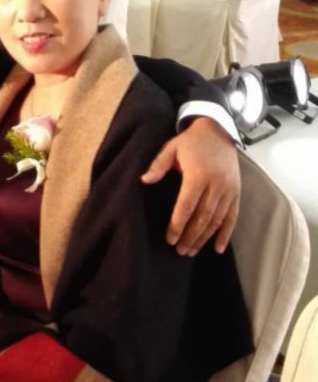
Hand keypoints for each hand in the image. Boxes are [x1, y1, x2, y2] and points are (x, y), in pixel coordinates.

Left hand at [141, 117, 239, 255]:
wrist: (219, 130)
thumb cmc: (191, 142)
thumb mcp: (171, 148)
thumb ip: (158, 165)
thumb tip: (144, 181)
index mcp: (198, 174)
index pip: (186, 205)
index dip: (178, 224)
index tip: (169, 239)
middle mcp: (216, 184)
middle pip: (202, 217)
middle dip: (190, 236)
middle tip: (179, 250)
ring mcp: (229, 189)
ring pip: (217, 220)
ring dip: (204, 238)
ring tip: (191, 250)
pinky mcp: (237, 192)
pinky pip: (232, 217)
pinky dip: (225, 234)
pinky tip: (217, 248)